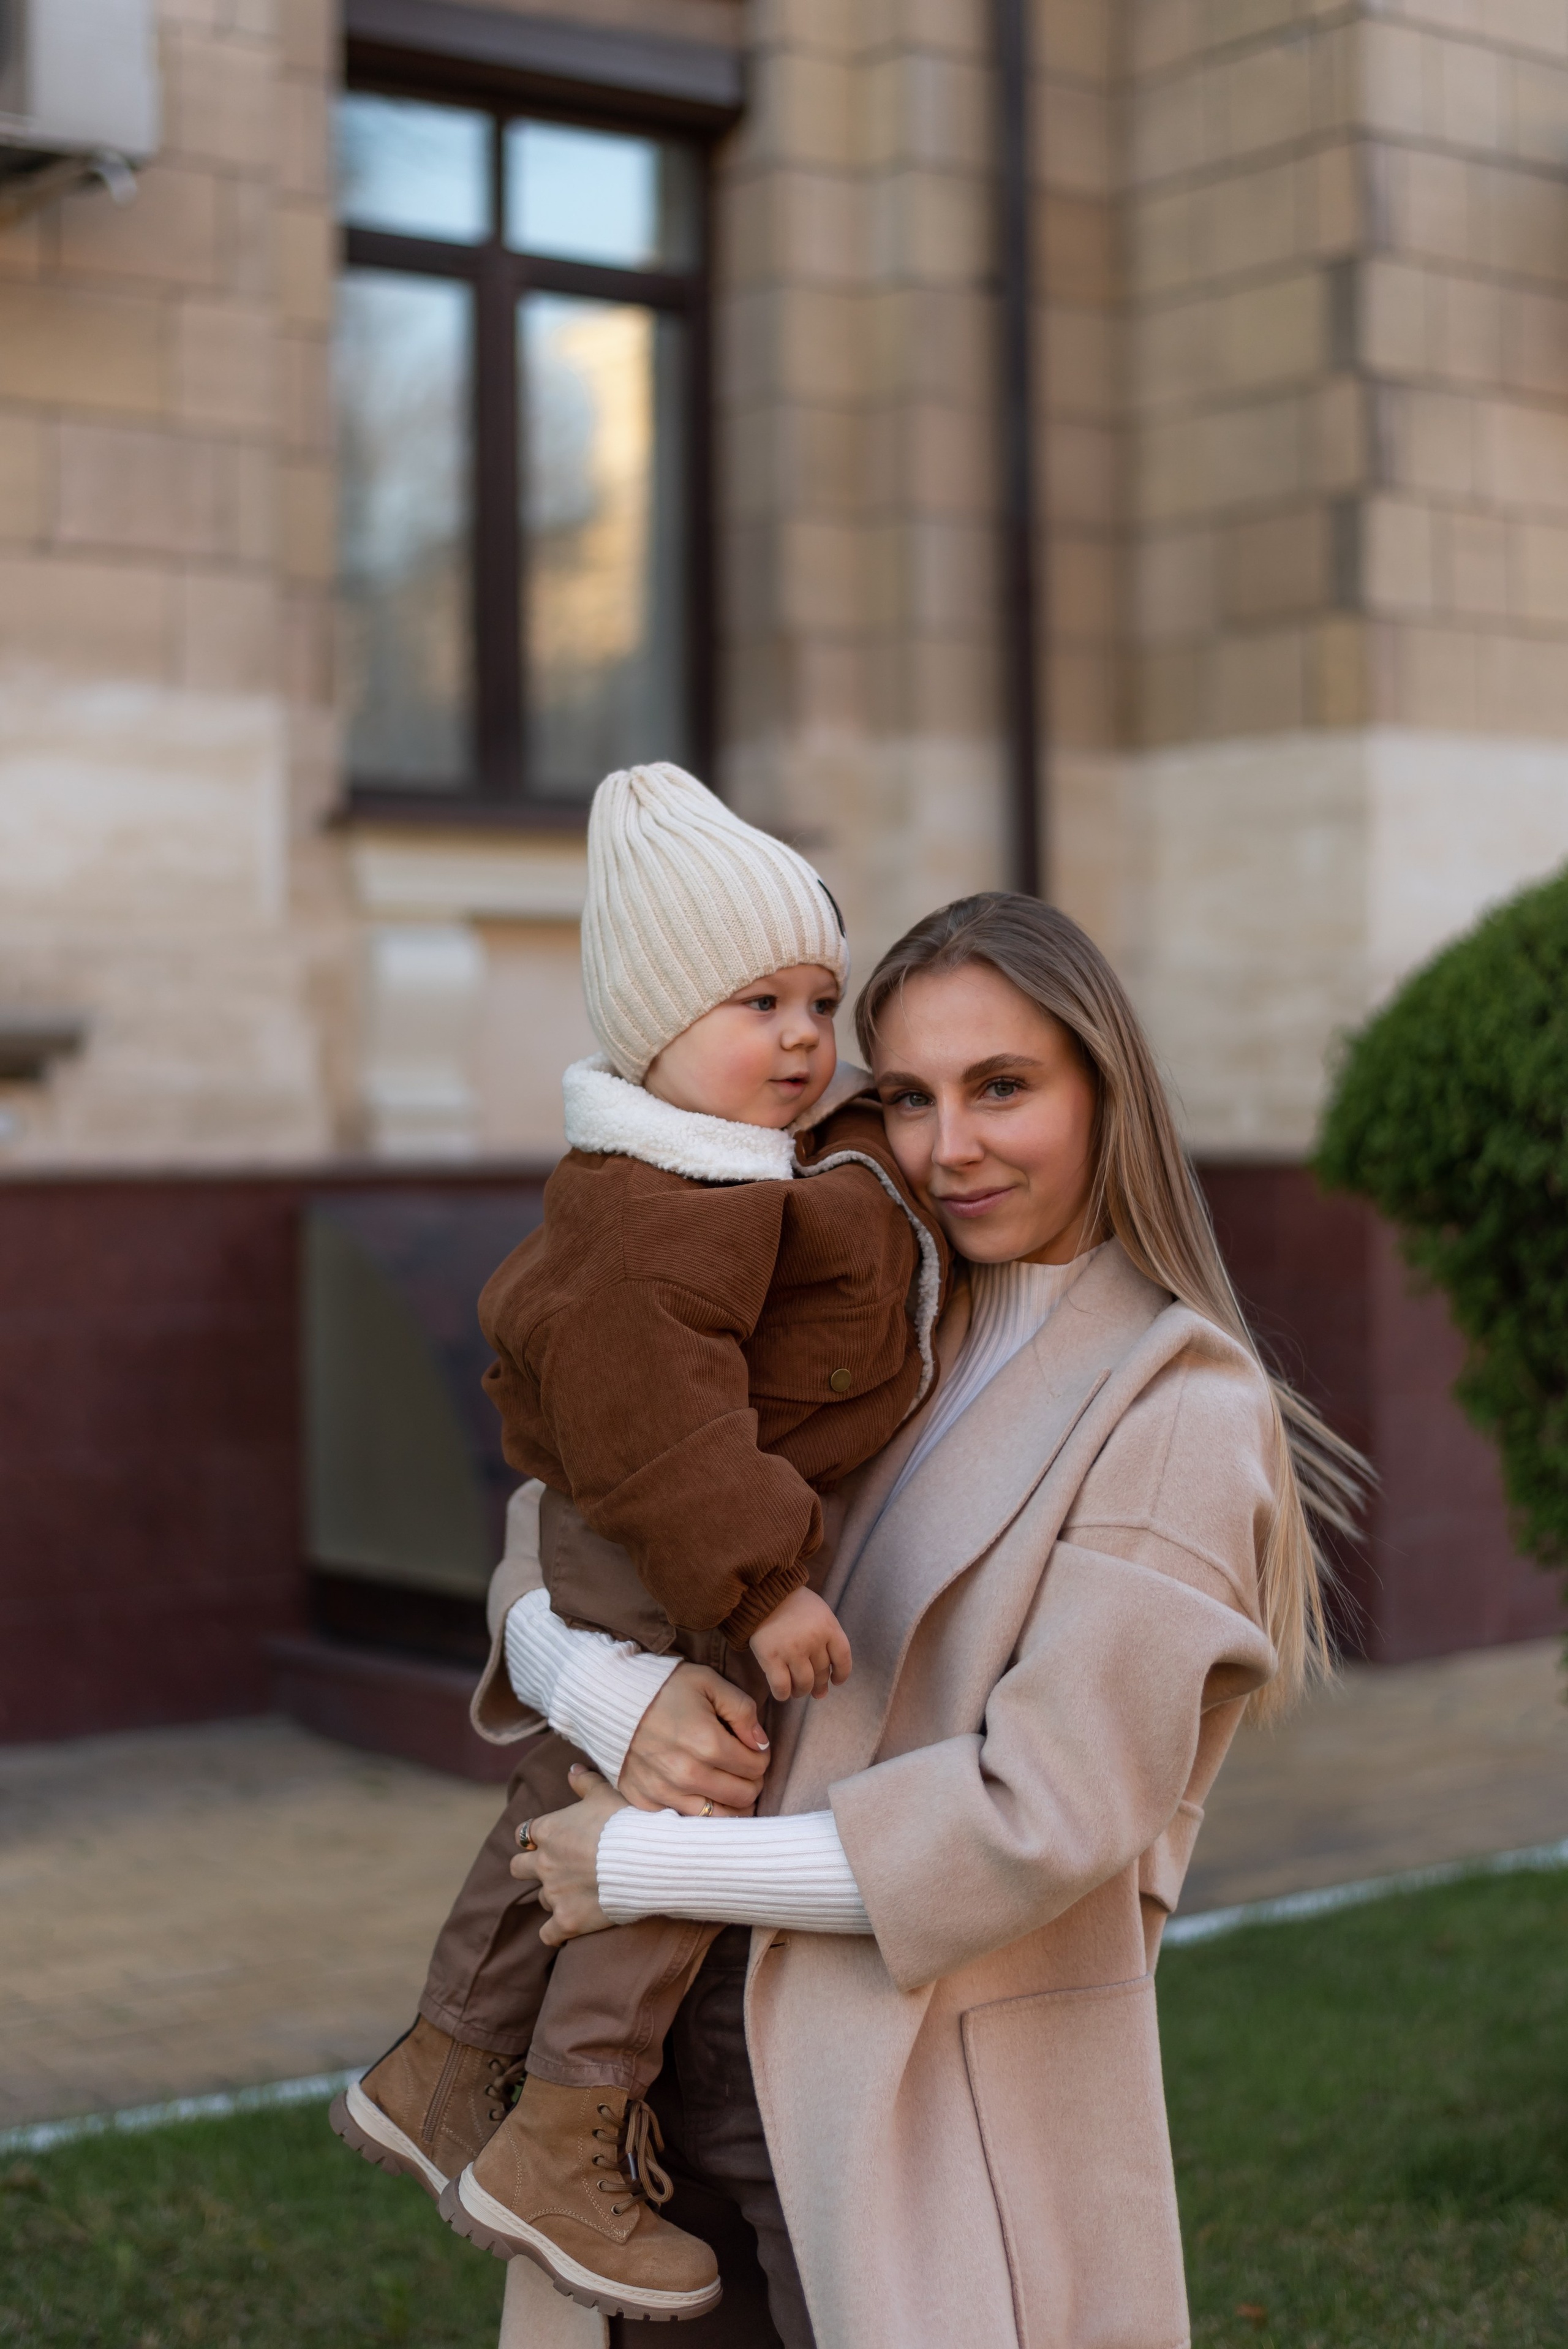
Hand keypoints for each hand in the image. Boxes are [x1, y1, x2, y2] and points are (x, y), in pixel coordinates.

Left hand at [509, 1763, 624, 1945]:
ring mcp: (555, 1894)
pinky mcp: (567, 1921)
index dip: (535, 1838)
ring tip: (578, 1893)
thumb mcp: (605, 1793)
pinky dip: (555, 1932)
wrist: (645, 1859)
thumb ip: (584, 1781)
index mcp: (548, 1831)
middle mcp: (544, 1863)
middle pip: (518, 1867)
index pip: (524, 1834)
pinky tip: (567, 1929)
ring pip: (541, 1898)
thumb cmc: (626, 1821)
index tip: (550, 1840)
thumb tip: (572, 1768)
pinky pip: (548, 1934)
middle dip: (531, 1868)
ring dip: (554, 1896)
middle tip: (554, 1868)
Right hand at [616, 1662, 770, 1817]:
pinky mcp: (645, 1802)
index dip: (761, 1757)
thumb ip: (742, 1711)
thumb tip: (762, 1744)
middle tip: (741, 1766)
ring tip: (727, 1784)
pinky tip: (699, 1792)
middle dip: (751, 1781)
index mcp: (707, 1742)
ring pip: (719, 1818)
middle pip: (743, 1796)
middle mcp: (687, 1774)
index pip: (757, 1767)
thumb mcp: (708, 1683)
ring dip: (730, 1803)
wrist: (610, 1699)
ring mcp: (664, 1792)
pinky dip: (699, 1811)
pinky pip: (686, 1821)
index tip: (751, 1747)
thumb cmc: (664, 1688)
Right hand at [748, 1585, 851, 1702]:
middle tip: (815, 1690)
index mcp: (828, 1627)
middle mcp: (813, 1640)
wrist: (763, 1592)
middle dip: (819, 1685)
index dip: (841, 1674)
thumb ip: (828, 1638)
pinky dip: (783, 1694)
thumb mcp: (820, 1613)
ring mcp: (791, 1650)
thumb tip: (830, 1676)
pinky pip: (781, 1686)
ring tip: (798, 1691)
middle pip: (822, 1673)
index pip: (843, 1659)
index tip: (836, 1681)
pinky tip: (783, 1693)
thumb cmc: (794, 1604)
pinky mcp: (770, 1657)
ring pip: (803, 1684)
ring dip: (802, 1691)